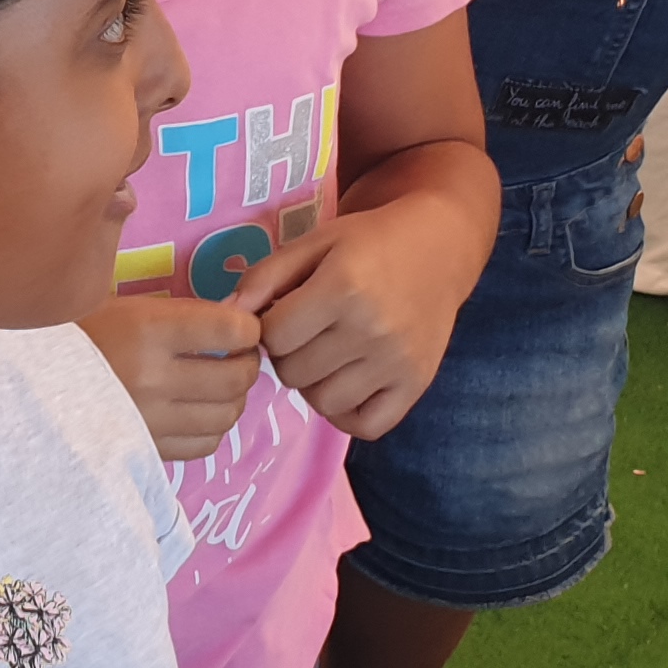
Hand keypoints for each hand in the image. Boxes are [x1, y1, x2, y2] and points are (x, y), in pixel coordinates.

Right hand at [79, 292, 267, 460]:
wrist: (17, 381)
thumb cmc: (68, 333)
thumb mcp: (116, 303)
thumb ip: (174, 313)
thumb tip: (234, 316)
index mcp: (147, 328)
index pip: (231, 329)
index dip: (248, 327)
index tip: (242, 326)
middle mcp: (155, 377)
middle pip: (237, 377)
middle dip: (248, 363)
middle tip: (238, 354)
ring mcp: (150, 420)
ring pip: (226, 415)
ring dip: (233, 397)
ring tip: (220, 384)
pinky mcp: (144, 450)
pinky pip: (203, 445)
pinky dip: (211, 428)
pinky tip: (197, 412)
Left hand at [234, 203, 471, 440]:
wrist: (440, 246)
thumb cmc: (369, 242)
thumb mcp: (315, 242)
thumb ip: (265, 276)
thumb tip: (227, 314)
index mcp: (343, 287)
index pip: (274, 336)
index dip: (268, 327)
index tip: (283, 313)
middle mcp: (373, 329)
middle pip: (294, 373)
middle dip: (288, 355)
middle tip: (305, 334)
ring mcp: (397, 362)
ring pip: (324, 403)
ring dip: (314, 384)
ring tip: (325, 355)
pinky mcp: (417, 384)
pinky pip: (367, 425)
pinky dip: (348, 413)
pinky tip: (347, 383)